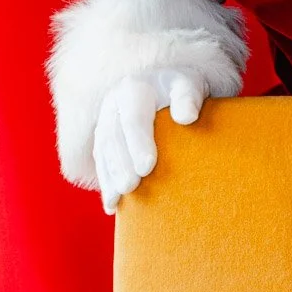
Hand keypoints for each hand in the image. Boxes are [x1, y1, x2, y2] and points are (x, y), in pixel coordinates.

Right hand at [93, 68, 207, 214]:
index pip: (133, 118)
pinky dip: (106, 184)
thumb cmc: (185, 91)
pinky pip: (100, 161)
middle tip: (131, 187)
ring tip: (118, 200)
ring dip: (109, 177)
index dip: (137, 143)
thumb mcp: (191, 86)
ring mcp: (105, 120)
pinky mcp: (103, 138)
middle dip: (121, 165)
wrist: (170, 89)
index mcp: (134, 89)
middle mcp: (114, 103)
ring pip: (103, 151)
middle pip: (113, 137)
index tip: (147, 168)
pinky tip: (112, 205)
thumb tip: (187, 117)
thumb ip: (189, 98)